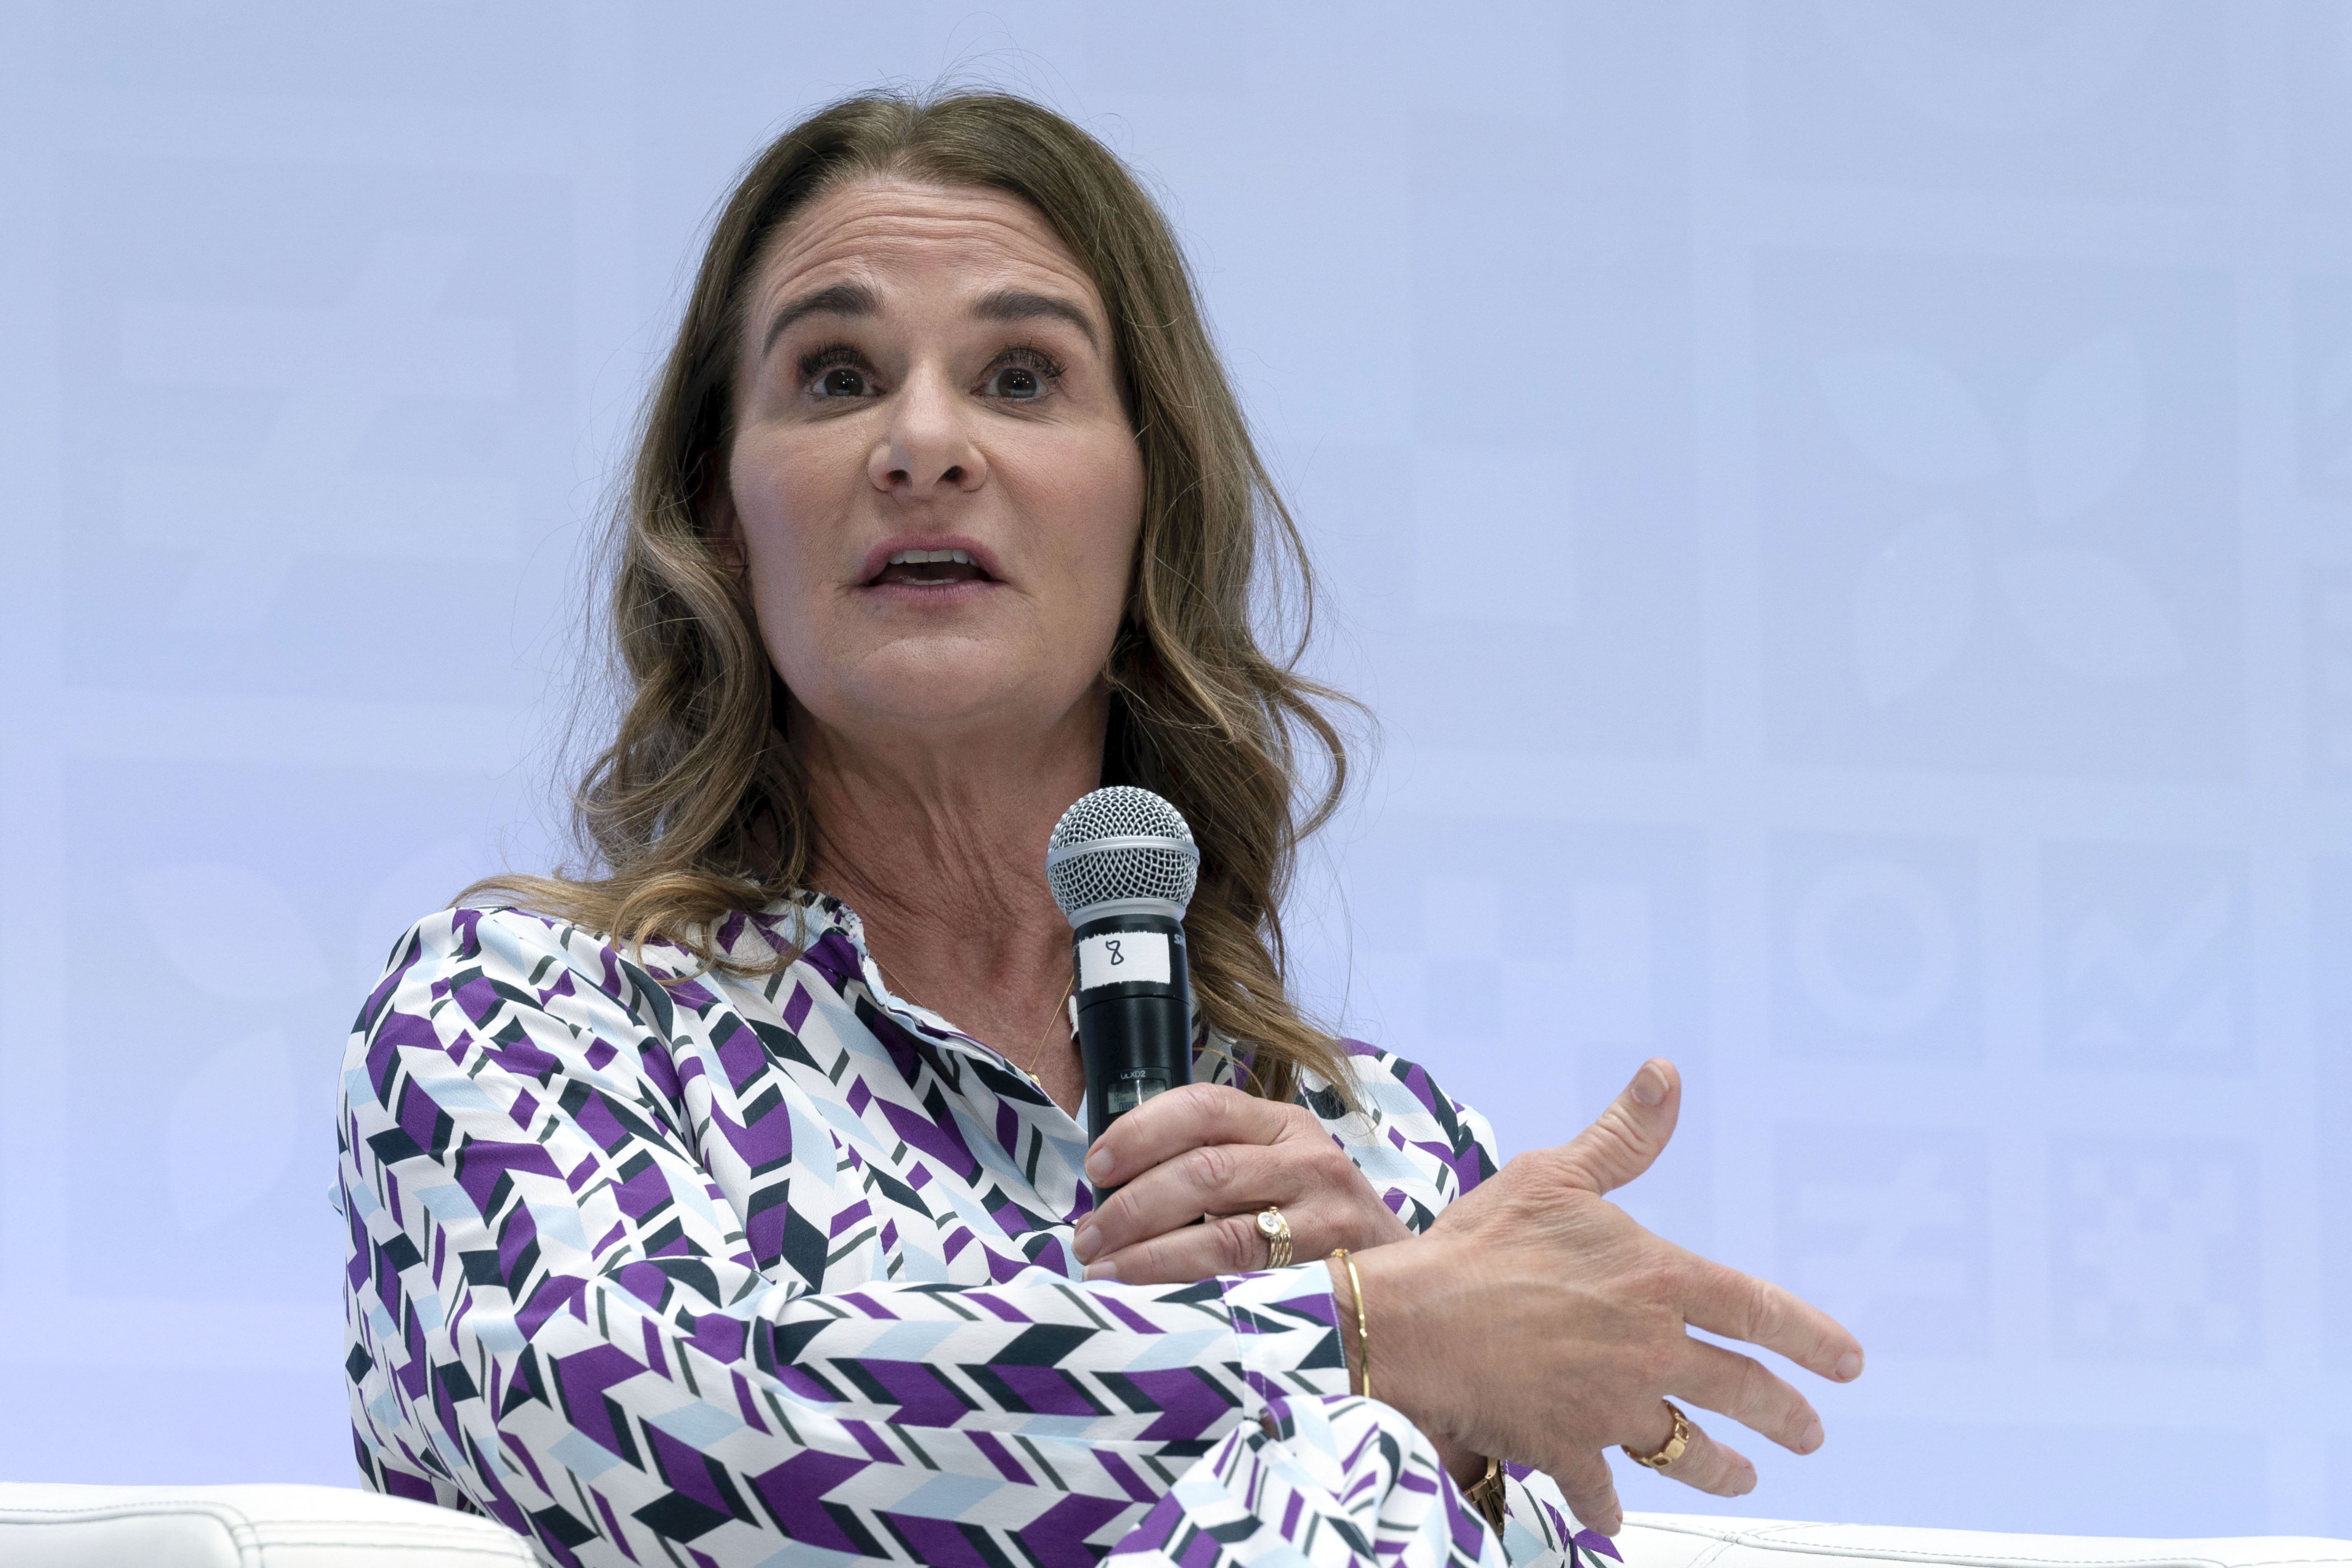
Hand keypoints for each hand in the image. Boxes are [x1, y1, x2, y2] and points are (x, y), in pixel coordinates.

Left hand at [1070, 1082, 1411, 1282]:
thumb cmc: (1310, 1216)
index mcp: (1284, 1123)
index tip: (1095, 1166)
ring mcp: (1326, 1218)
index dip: (1140, 1131)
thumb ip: (1211, 1161)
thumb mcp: (1273, 1166)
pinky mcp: (1334, 1275)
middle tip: (1088, 1238)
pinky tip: (1156, 1306)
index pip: (1204, 1105)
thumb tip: (1110, 1186)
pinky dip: (1193, 1295)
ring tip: (1104, 1274)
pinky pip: (1250, 1287)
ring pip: (1223, 1236)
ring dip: (1150, 1258)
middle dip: (1132, 1207)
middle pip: (1204, 1171)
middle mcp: (1310, 1160)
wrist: (1399, 1271)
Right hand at [1357, 1059, 1863, 1536]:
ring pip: (1687, 1450)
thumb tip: (1666, 1077)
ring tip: (1743, 1477)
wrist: (1414, 1318)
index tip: (1848, 1363)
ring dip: (1722, 1468)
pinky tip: (1612, 1522)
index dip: (1813, 1337)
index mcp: (1657, 1282)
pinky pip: (1598, 1487)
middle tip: (1809, 1433)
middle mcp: (1650, 1351)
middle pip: (1742, 1392)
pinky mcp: (1565, 1447)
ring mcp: (1611, 1406)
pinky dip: (1605, 1507)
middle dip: (1786, 1416)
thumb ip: (1622, 1137)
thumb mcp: (1554, 1174)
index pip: (1759, 1311)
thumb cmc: (1480, 1241)